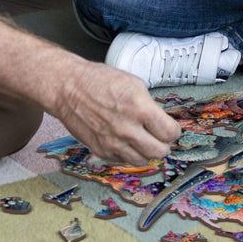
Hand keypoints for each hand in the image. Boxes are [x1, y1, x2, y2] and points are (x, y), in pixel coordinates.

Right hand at [49, 58, 180, 165]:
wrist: (69, 88)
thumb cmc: (99, 81)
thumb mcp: (134, 84)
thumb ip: (150, 105)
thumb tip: (161, 120)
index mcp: (140, 109)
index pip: (170, 133)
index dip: (173, 131)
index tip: (171, 128)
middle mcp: (128, 130)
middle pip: (160, 152)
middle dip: (164, 144)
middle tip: (160, 137)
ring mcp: (113, 143)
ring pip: (142, 160)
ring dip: (146, 152)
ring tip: (143, 140)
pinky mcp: (101, 151)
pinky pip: (123, 160)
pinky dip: (128, 153)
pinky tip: (126, 141)